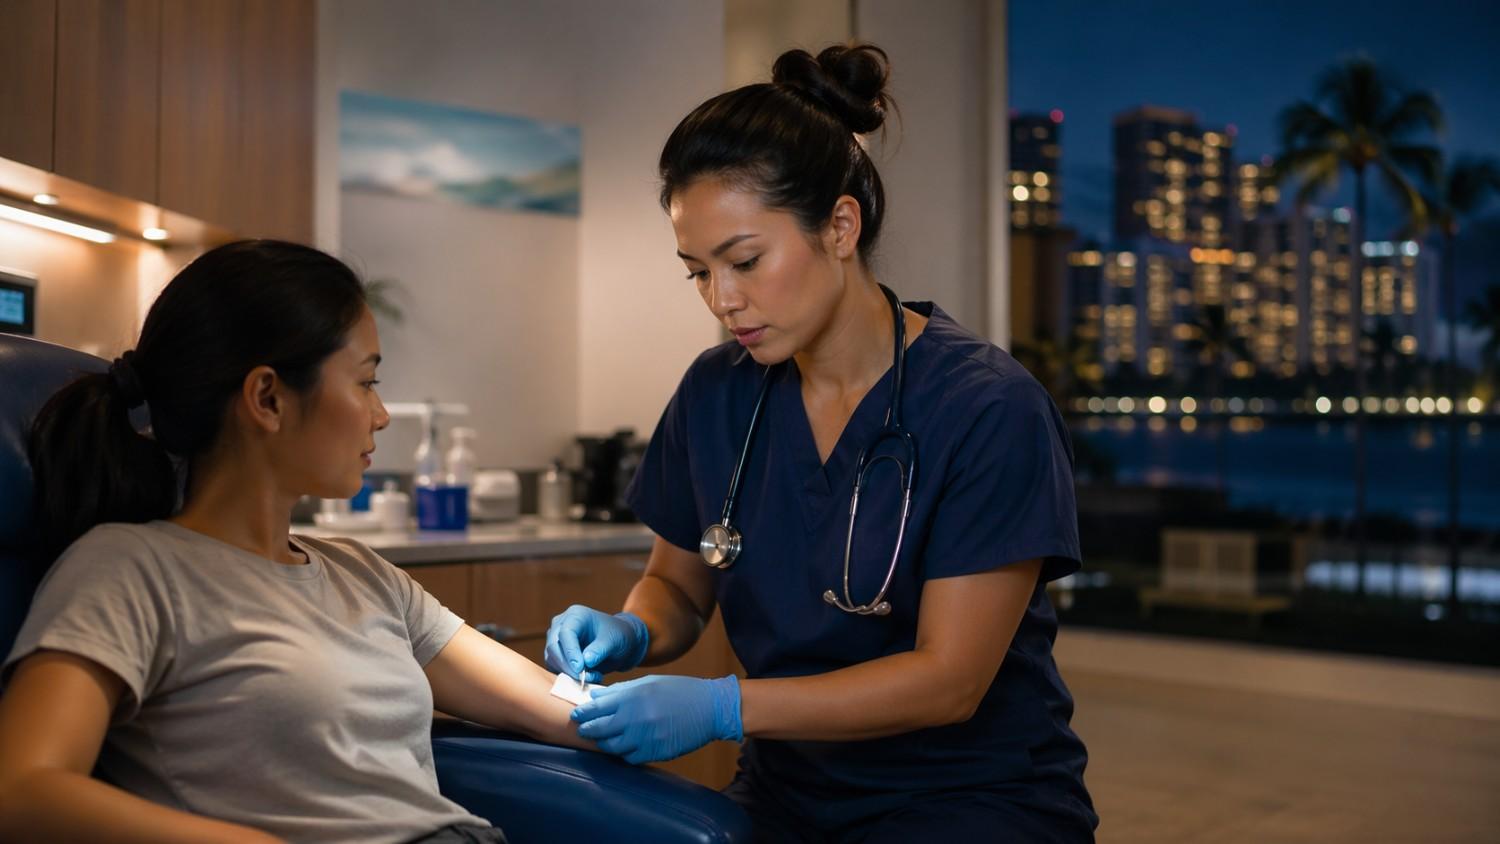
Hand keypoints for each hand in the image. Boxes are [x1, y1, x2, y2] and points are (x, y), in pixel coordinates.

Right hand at [544, 605, 648, 680]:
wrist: (618, 643)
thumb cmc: (617, 635)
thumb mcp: (614, 641)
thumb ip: (600, 650)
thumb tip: (586, 661)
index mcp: (575, 615)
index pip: (566, 633)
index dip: (571, 652)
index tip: (580, 668)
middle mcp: (561, 625)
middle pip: (554, 647)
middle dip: (568, 666)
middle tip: (586, 678)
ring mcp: (556, 640)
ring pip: (552, 660)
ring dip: (570, 674)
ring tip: (593, 677)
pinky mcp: (556, 656)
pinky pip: (555, 669)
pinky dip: (568, 677)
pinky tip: (587, 678)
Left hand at [571, 674, 740, 764]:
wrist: (710, 708)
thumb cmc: (680, 691)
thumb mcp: (649, 683)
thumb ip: (620, 691)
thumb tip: (595, 696)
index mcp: (634, 697)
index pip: (597, 707)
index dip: (583, 713)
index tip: (576, 715)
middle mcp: (636, 718)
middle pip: (599, 729)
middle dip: (587, 730)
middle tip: (583, 730)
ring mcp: (646, 737)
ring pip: (612, 747)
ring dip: (604, 744)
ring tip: (602, 740)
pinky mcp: (656, 752)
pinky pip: (630, 758)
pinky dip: (624, 754)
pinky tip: (625, 747)